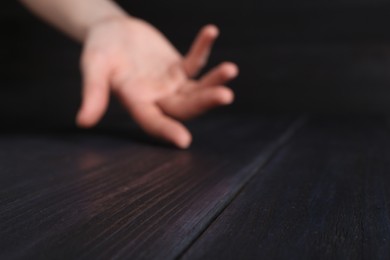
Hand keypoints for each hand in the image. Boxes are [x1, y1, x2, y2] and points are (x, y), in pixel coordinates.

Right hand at [76, 17, 238, 148]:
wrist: (112, 31)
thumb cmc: (99, 49)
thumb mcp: (93, 66)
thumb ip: (93, 92)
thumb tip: (83, 121)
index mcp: (137, 104)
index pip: (153, 122)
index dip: (166, 131)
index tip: (184, 141)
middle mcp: (158, 99)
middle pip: (184, 106)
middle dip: (205, 102)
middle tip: (226, 95)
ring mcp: (172, 84)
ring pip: (197, 88)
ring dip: (213, 80)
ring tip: (231, 69)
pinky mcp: (180, 68)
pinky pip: (195, 60)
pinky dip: (202, 47)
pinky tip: (211, 31)